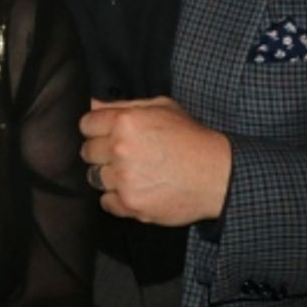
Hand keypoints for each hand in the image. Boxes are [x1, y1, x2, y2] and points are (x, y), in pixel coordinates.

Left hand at [79, 96, 231, 225]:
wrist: (220, 176)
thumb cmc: (192, 139)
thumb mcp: (162, 108)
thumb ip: (123, 104)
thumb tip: (92, 103)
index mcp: (125, 122)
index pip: (86, 124)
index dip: (96, 129)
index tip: (107, 134)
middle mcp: (120, 149)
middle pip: (87, 152)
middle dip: (102, 152)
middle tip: (124, 155)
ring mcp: (124, 179)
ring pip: (94, 177)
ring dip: (109, 176)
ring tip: (133, 173)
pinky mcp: (131, 204)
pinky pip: (106, 202)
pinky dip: (118, 199)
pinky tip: (137, 190)